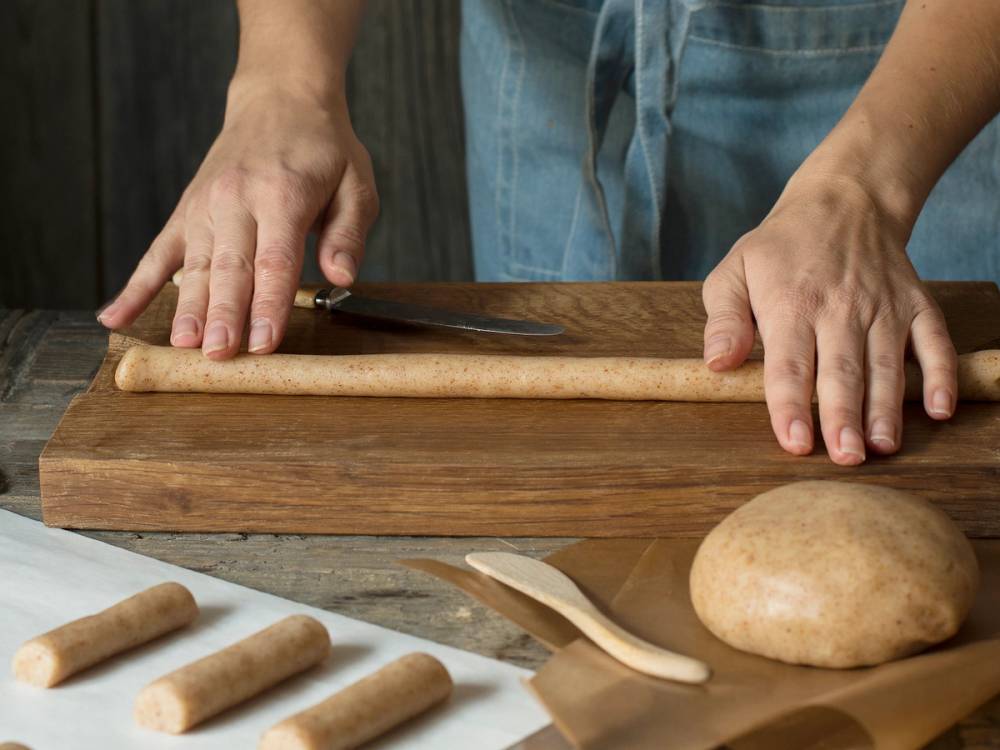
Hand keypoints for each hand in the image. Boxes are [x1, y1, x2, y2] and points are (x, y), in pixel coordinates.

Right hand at [96, 81, 378, 358]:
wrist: (280, 100)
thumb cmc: (323, 150)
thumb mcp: (357, 185)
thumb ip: (349, 233)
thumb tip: (342, 276)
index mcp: (282, 195)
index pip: (275, 260)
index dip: (269, 305)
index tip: (264, 344)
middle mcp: (236, 199)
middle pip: (229, 268)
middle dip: (223, 315)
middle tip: (217, 356)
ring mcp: (205, 206)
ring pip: (194, 266)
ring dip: (187, 309)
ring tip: (181, 346)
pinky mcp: (186, 212)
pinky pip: (157, 253)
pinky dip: (135, 287)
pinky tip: (116, 317)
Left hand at [701, 172, 956, 464]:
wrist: (843, 202)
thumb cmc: (779, 250)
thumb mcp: (733, 273)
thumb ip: (723, 321)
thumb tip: (717, 365)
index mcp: (790, 305)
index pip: (789, 365)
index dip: (791, 406)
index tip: (795, 443)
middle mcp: (839, 309)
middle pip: (842, 372)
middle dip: (844, 418)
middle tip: (845, 458)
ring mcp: (882, 307)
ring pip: (886, 365)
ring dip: (886, 409)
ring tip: (882, 448)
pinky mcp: (915, 304)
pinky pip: (933, 342)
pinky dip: (940, 375)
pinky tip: (939, 410)